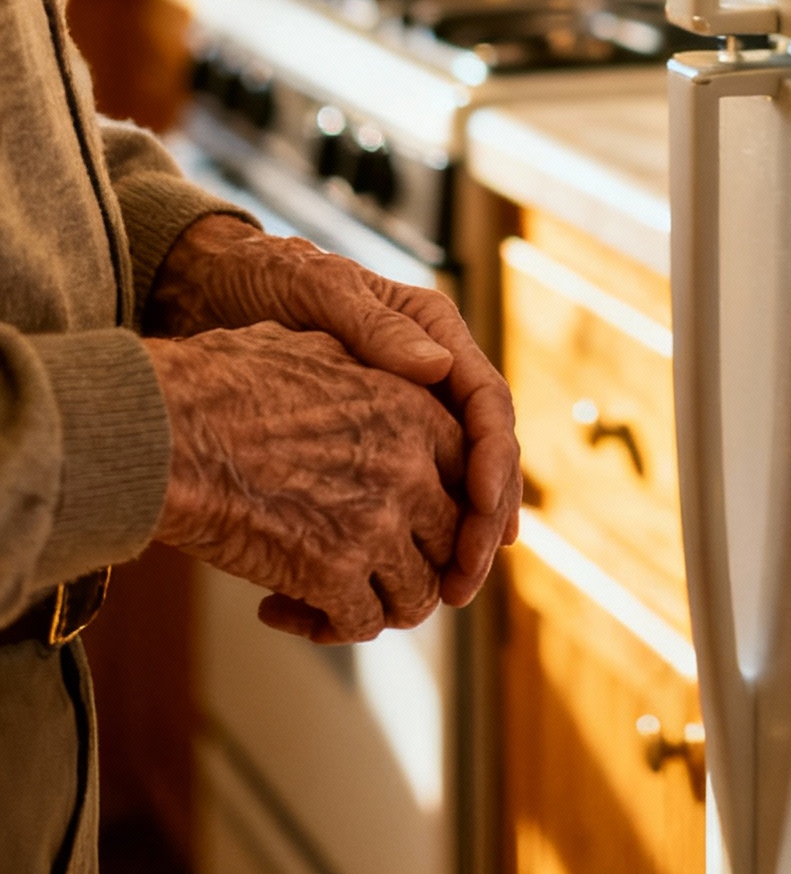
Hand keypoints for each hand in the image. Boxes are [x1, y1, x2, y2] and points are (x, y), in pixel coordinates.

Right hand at [144, 324, 468, 642]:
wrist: (164, 431)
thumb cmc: (221, 382)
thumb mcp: (316, 349)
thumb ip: (374, 371)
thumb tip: (410, 370)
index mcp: (414, 408)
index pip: (467, 473)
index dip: (445, 507)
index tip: (416, 528)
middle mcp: (411, 466)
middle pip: (453, 540)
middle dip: (419, 563)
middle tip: (376, 576)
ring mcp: (377, 523)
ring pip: (417, 593)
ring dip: (380, 606)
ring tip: (330, 604)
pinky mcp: (333, 573)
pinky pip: (360, 623)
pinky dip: (326, 628)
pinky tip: (278, 610)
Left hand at [151, 214, 520, 602]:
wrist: (212, 287)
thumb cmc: (266, 278)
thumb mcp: (317, 289)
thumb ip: (374, 326)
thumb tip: (436, 367)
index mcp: (436, 333)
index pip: (487, 404)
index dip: (495, 461)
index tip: (485, 508)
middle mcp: (431, 377)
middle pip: (481, 457)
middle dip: (481, 521)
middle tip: (463, 578)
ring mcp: (405, 413)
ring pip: (452, 487)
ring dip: (453, 544)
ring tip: (442, 596)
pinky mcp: (372, 446)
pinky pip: (408, 497)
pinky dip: (409, 542)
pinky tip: (399, 582)